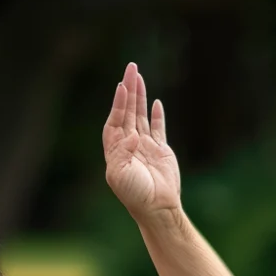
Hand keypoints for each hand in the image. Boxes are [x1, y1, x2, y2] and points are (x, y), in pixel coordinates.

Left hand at [102, 63, 180, 218]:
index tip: (122, 87)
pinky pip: (158, 128)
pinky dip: (157, 115)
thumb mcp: (120, 175)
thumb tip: (132, 136)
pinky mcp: (161, 150)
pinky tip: (156, 103)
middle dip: (129, 91)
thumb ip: (122, 153)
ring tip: (139, 77)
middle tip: (131, 68)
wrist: (157, 207)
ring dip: (140, 97)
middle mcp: (129, 146)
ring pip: (141, 116)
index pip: (115, 120)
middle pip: (127, 112)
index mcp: (116, 150)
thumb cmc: (135, 194)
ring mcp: (145, 147)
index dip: (118, 103)